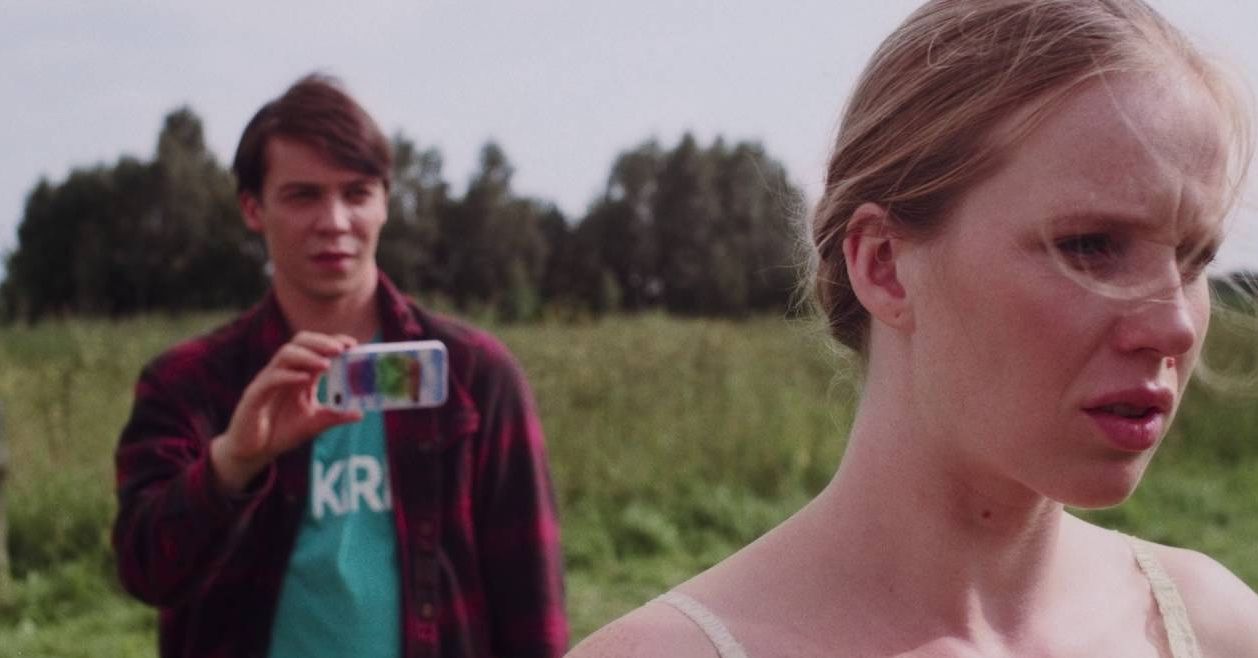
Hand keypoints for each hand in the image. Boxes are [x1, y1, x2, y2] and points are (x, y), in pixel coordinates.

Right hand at [210, 331, 362, 493]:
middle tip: (341, 348)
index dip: (332, 342)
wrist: (254, 451)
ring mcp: (269, 381)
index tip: (352, 344)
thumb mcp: (314, 424)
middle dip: (321, 342)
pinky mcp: (255, 394)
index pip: (315, 348)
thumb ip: (335, 416)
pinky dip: (288, 376)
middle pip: (300, 343)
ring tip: (327, 363)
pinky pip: (271, 378)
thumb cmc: (281, 432)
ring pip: (285, 355)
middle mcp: (284, 372)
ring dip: (307, 355)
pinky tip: (304, 379)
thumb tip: (360, 413)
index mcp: (299, 374)